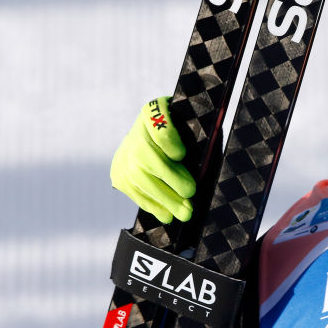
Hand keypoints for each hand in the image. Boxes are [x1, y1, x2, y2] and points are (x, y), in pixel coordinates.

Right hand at [109, 97, 194, 223]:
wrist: (152, 134)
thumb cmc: (184, 131)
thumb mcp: (191, 125)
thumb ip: (198, 136)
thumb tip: (209, 158)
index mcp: (154, 112)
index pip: (157, 126)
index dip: (167, 142)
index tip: (180, 154)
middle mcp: (135, 133)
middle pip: (149, 159)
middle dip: (172, 180)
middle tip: (191, 193)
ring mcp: (124, 156)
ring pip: (142, 180)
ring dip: (166, 200)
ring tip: (185, 213)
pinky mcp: (119, 175)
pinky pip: (136, 193)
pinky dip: (154, 206)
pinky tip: (168, 215)